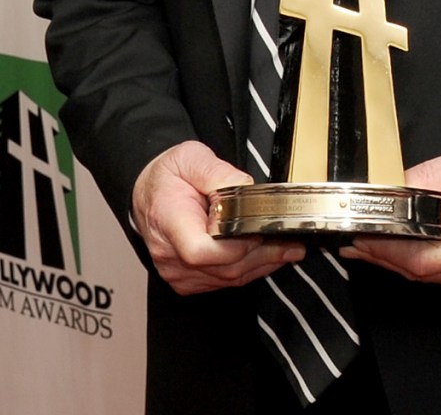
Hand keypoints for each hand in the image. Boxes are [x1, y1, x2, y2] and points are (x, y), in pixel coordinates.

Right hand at [131, 140, 304, 294]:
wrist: (149, 193)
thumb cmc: (169, 177)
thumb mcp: (191, 158)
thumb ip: (218, 172)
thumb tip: (245, 188)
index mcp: (168, 221)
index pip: (200, 250)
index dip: (235, 245)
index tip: (258, 229)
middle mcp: (169, 254)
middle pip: (222, 267)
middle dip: (262, 254)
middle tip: (290, 240)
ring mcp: (177, 271)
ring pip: (228, 278)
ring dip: (262, 264)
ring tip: (290, 248)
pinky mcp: (187, 280)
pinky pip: (223, 281)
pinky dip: (249, 270)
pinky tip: (268, 257)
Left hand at [342, 140, 440, 292]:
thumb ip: (424, 179)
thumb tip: (388, 191)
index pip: (417, 259)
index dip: (383, 250)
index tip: (359, 239)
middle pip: (418, 273)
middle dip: (383, 256)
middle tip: (354, 243)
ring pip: (427, 276)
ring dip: (398, 260)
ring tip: (371, 243)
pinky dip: (419, 262)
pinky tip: (402, 249)